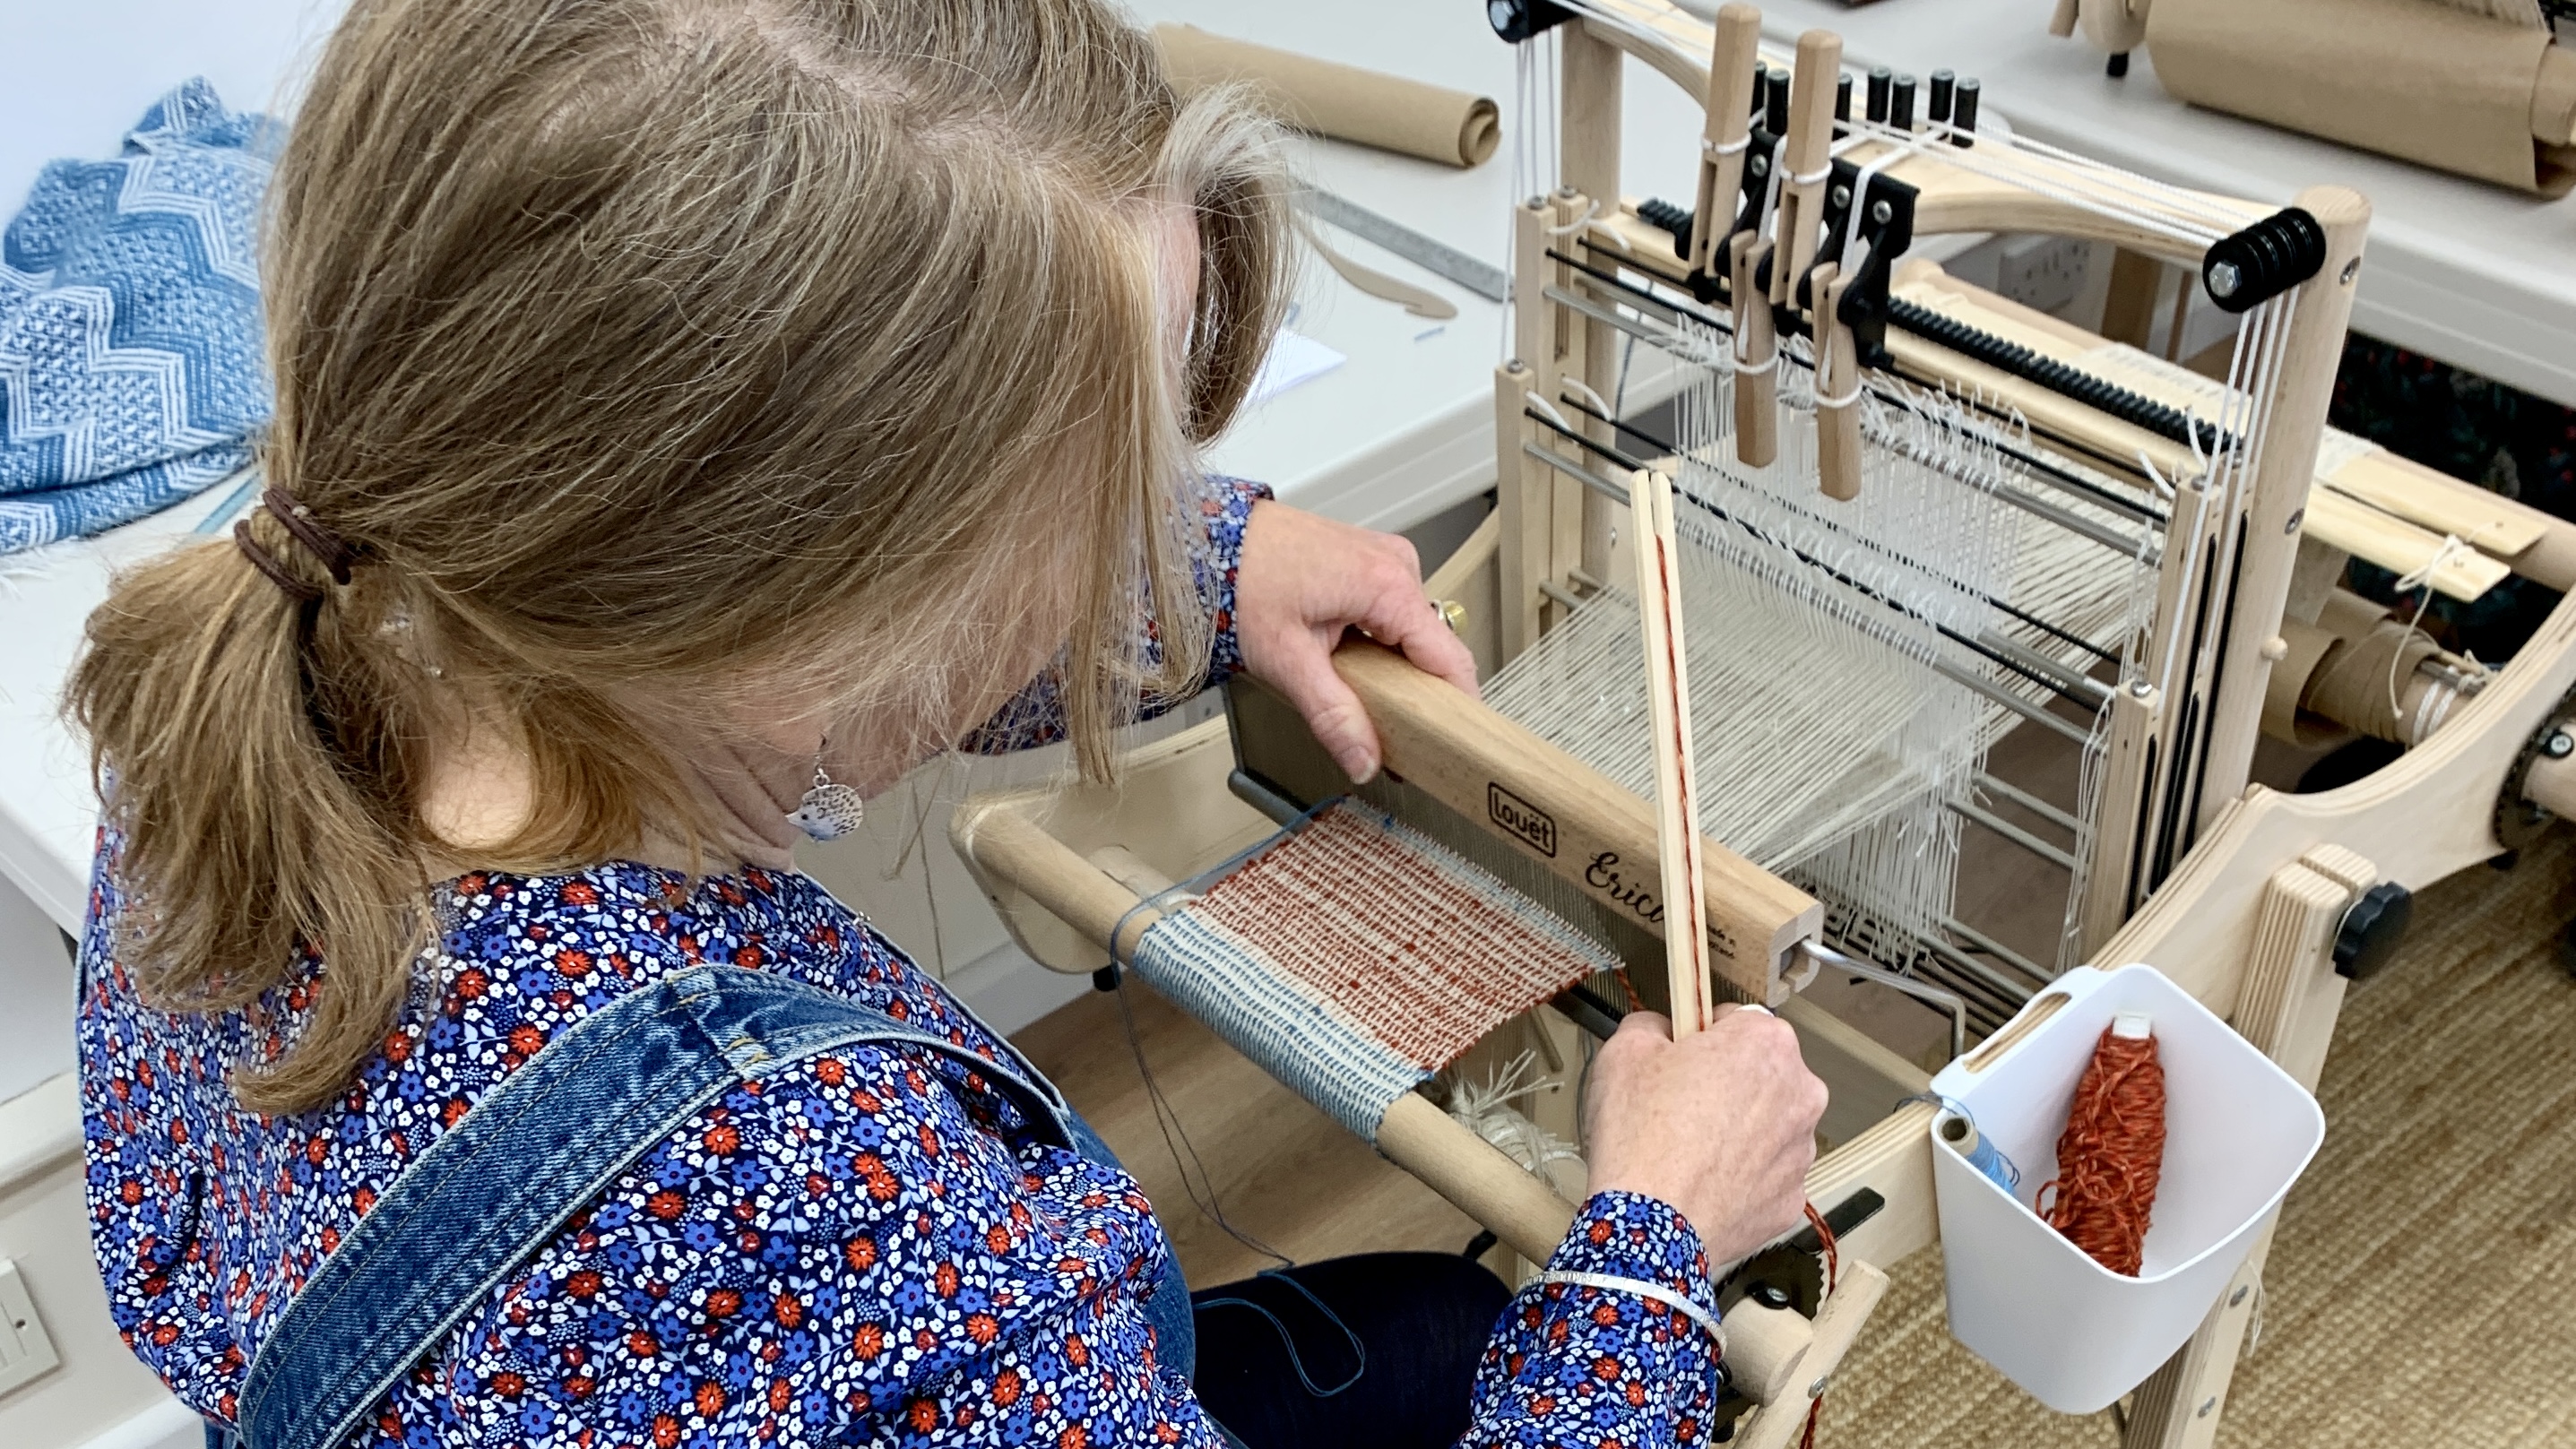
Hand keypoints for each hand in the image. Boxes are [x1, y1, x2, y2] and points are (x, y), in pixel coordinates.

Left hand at [1233, 500, 1477, 781]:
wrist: (1205, 539)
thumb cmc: (1239, 579)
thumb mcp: (1287, 660)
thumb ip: (1332, 715)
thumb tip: (1364, 758)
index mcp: (1388, 584)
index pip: (1449, 658)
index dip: (1455, 707)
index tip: (1452, 744)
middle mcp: (1396, 564)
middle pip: (1431, 647)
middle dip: (1415, 691)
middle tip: (1387, 730)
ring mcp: (1383, 558)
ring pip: (1410, 631)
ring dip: (1391, 666)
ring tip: (1353, 688)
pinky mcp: (1367, 560)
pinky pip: (1391, 612)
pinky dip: (1377, 641)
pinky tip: (1346, 657)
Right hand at [1582, 1006, 1828, 1266]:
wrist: (1648, 1226)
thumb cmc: (1641, 1137)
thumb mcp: (1624, 1052)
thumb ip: (1650, 1024)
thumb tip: (1661, 1030)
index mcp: (1766, 1044)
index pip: (1739, 1021)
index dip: (1703, 1037)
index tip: (1681, 1057)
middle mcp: (1800, 1093)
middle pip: (1761, 1074)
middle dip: (1727, 1083)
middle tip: (1679, 1105)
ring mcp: (1800, 1151)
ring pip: (1767, 1125)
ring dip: (1738, 1130)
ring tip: (1687, 1149)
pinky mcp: (1791, 1198)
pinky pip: (1765, 1175)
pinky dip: (1740, 1176)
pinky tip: (1703, 1182)